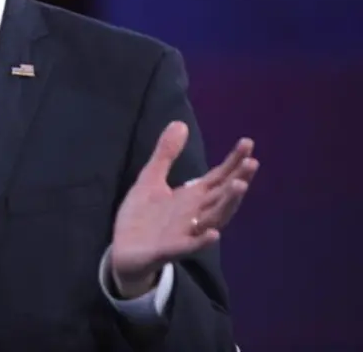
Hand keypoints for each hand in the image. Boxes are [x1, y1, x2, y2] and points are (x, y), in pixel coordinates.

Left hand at [109, 121, 258, 296]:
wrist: (123, 252)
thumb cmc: (142, 217)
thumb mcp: (151, 179)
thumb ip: (166, 154)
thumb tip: (180, 123)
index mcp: (191, 197)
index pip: (218, 177)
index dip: (233, 162)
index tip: (248, 142)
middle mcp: (194, 214)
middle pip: (222, 196)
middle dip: (238, 180)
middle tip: (252, 163)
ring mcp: (184, 233)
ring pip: (213, 219)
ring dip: (228, 204)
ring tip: (240, 186)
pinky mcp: (168, 249)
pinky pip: (189, 246)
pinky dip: (202, 240)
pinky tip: (214, 233)